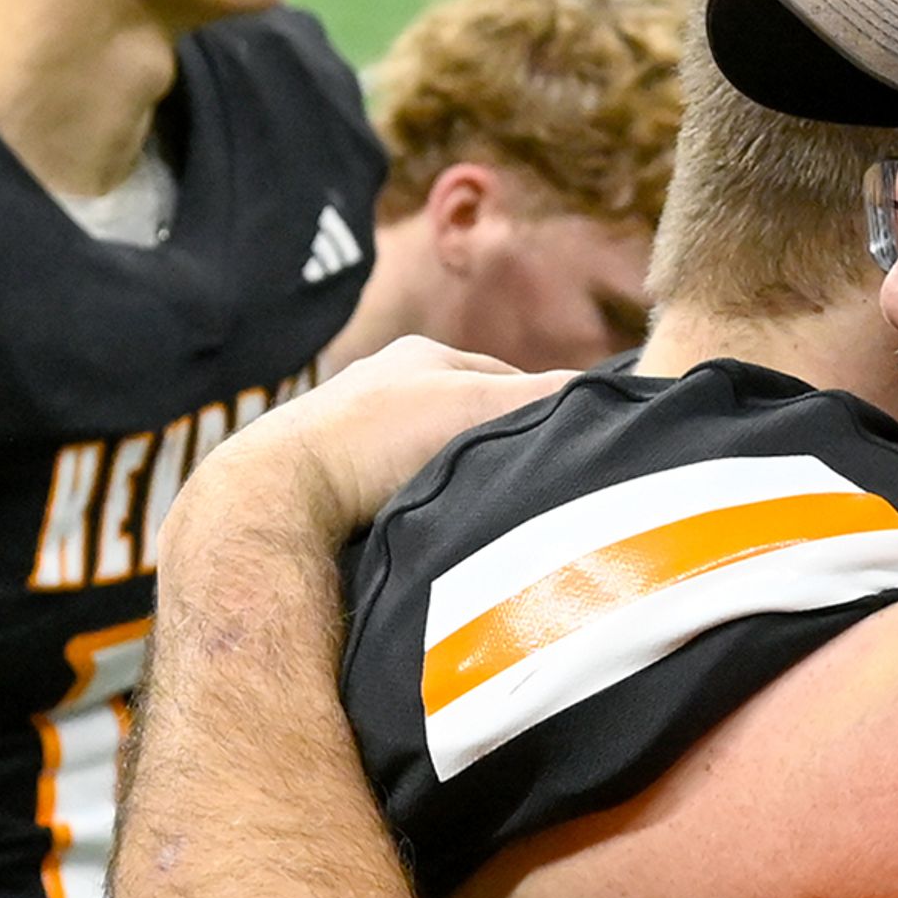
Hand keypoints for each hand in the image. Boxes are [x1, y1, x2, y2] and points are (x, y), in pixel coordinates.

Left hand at [201, 337, 568, 542]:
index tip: (573, 454)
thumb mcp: (478, 407)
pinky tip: (436, 539)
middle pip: (469, 423)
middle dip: (502, 454)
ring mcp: (355, 437)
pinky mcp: (333, 486)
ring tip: (487, 524)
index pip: (507, 382)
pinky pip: (399, 498)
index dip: (544, 417)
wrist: (279, 493)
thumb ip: (544, 402)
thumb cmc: (377, 437)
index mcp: (421, 358)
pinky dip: (424, 515)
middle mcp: (386, 388)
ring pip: (434, 464)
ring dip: (461, 490)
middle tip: (533, 496)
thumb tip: (618, 401)